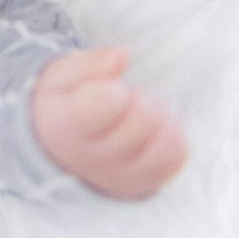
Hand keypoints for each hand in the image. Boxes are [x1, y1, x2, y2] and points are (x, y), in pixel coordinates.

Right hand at [31, 47, 186, 199]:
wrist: (62, 150)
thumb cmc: (66, 104)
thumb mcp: (62, 75)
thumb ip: (90, 63)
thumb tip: (122, 54)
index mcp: (67, 126)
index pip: (111, 101)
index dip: (116, 86)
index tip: (107, 88)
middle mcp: (94, 159)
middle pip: (144, 117)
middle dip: (138, 97)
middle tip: (123, 98)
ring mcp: (122, 175)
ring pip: (165, 140)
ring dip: (159, 117)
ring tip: (139, 114)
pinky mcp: (144, 182)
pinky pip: (176, 157)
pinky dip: (172, 136)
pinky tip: (153, 130)